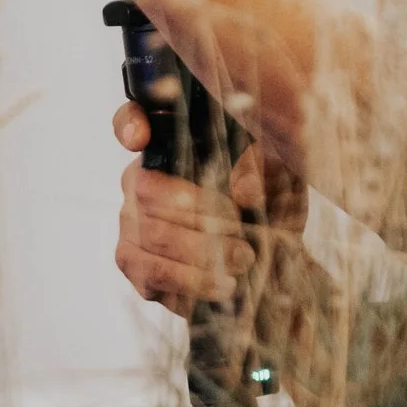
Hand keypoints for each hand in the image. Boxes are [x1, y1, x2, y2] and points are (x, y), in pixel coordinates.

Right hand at [113, 99, 266, 314]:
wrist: (275, 257)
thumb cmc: (269, 205)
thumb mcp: (277, 176)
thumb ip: (260, 171)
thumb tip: (244, 191)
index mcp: (172, 144)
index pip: (131, 120)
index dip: (129, 125)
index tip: (140, 139)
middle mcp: (141, 181)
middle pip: (147, 191)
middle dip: (197, 214)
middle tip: (241, 231)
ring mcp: (131, 225)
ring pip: (151, 236)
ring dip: (200, 253)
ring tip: (242, 262)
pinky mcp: (136, 266)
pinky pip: (152, 274)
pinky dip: (190, 282)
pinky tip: (221, 286)